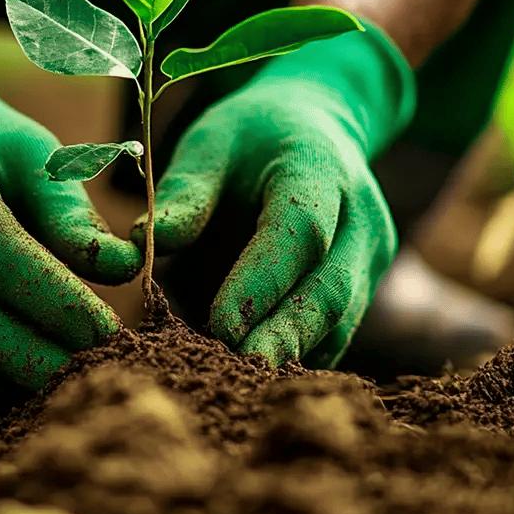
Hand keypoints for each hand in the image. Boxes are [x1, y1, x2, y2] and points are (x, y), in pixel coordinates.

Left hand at [135, 21, 415, 367]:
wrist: (312, 129)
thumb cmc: (249, 139)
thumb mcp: (210, 143)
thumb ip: (185, 192)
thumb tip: (143, 239)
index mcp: (320, 169)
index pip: (301, 231)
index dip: (263, 281)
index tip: (220, 323)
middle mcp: (361, 218)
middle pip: (330, 289)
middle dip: (286, 335)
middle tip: (241, 372)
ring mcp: (370, 260)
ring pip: (337, 323)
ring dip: (289, 355)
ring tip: (238, 383)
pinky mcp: (361, 292)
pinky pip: (331, 337)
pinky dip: (294, 358)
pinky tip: (252, 379)